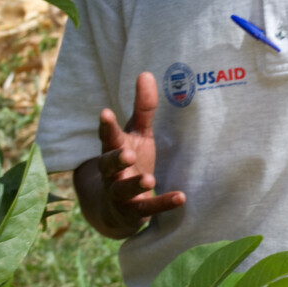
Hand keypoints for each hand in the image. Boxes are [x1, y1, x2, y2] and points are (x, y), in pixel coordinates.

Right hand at [73, 71, 185, 238]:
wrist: (113, 209)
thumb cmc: (129, 163)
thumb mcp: (137, 135)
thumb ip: (143, 109)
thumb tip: (146, 73)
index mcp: (112, 150)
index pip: (107, 136)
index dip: (106, 125)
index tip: (106, 112)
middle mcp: (111, 173)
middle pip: (107, 164)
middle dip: (115, 158)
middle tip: (126, 153)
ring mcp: (119, 195)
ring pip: (122, 190)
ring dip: (134, 184)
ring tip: (149, 179)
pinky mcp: (133, 213)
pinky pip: (147, 209)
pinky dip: (163, 204)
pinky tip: (181, 198)